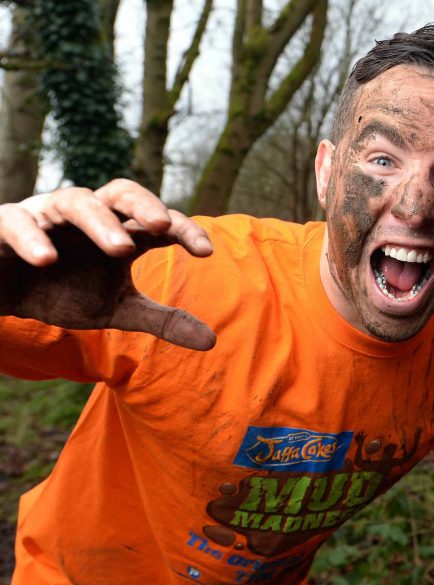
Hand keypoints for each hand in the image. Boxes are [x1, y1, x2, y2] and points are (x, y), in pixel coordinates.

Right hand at [0, 179, 215, 349]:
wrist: (2, 293)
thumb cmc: (61, 291)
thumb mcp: (115, 310)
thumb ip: (162, 321)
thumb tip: (212, 341)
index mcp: (118, 231)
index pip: (158, 222)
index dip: (183, 230)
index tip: (207, 251)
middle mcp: (87, 215)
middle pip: (120, 193)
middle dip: (144, 204)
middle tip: (164, 225)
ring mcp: (46, 215)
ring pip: (75, 201)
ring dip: (99, 223)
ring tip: (121, 249)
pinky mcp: (4, 224)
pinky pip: (16, 222)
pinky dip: (32, 238)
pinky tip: (47, 261)